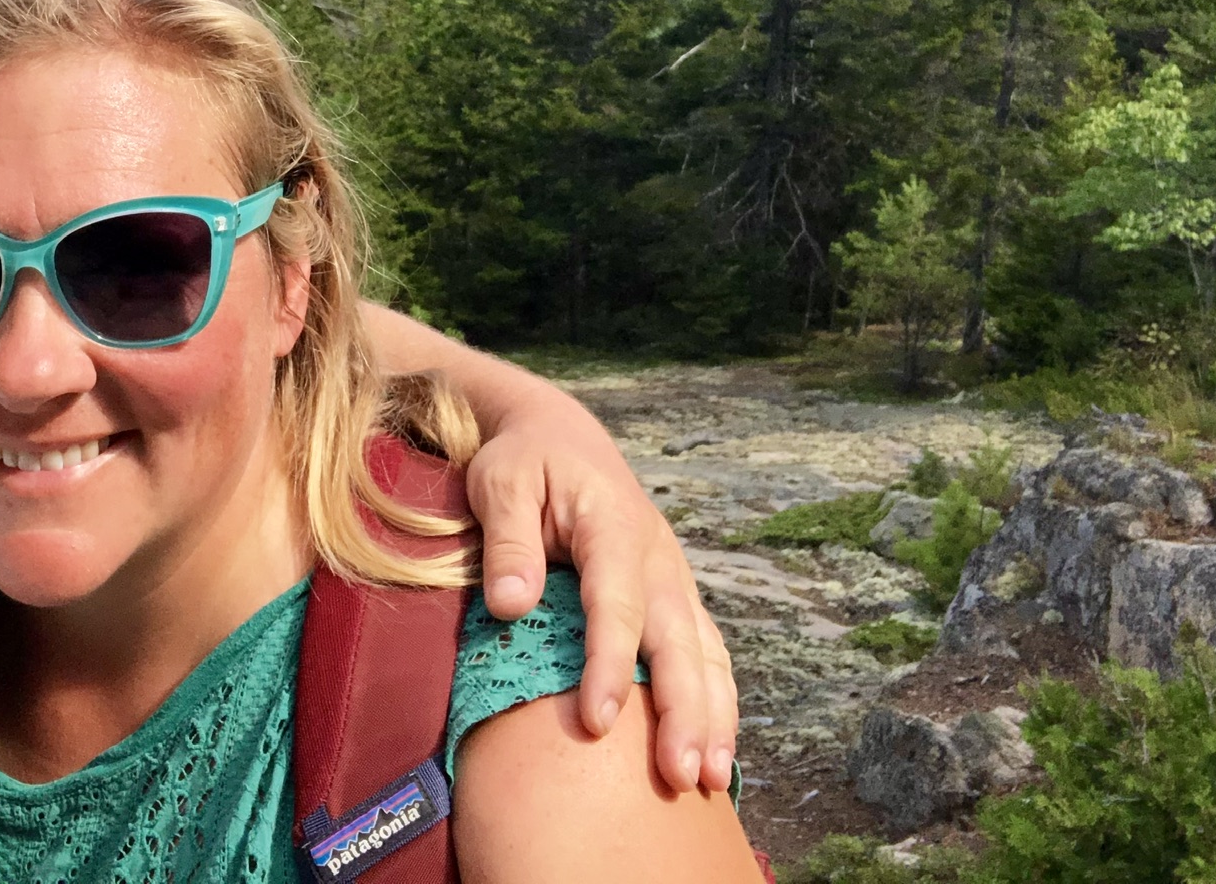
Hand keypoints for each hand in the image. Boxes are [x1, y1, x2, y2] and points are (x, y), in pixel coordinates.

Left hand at [359, 304, 738, 793]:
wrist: (559, 435)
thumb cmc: (522, 462)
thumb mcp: (498, 482)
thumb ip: (506, 540)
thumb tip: (511, 606)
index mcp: (614, 525)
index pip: (616, 605)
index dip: (609, 664)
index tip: (596, 723)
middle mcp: (657, 555)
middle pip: (679, 639)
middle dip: (685, 710)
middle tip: (682, 776)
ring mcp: (672, 577)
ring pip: (705, 652)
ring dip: (713, 716)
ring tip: (713, 782)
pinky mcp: (674, 595)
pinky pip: (706, 652)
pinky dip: (717, 701)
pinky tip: (717, 750)